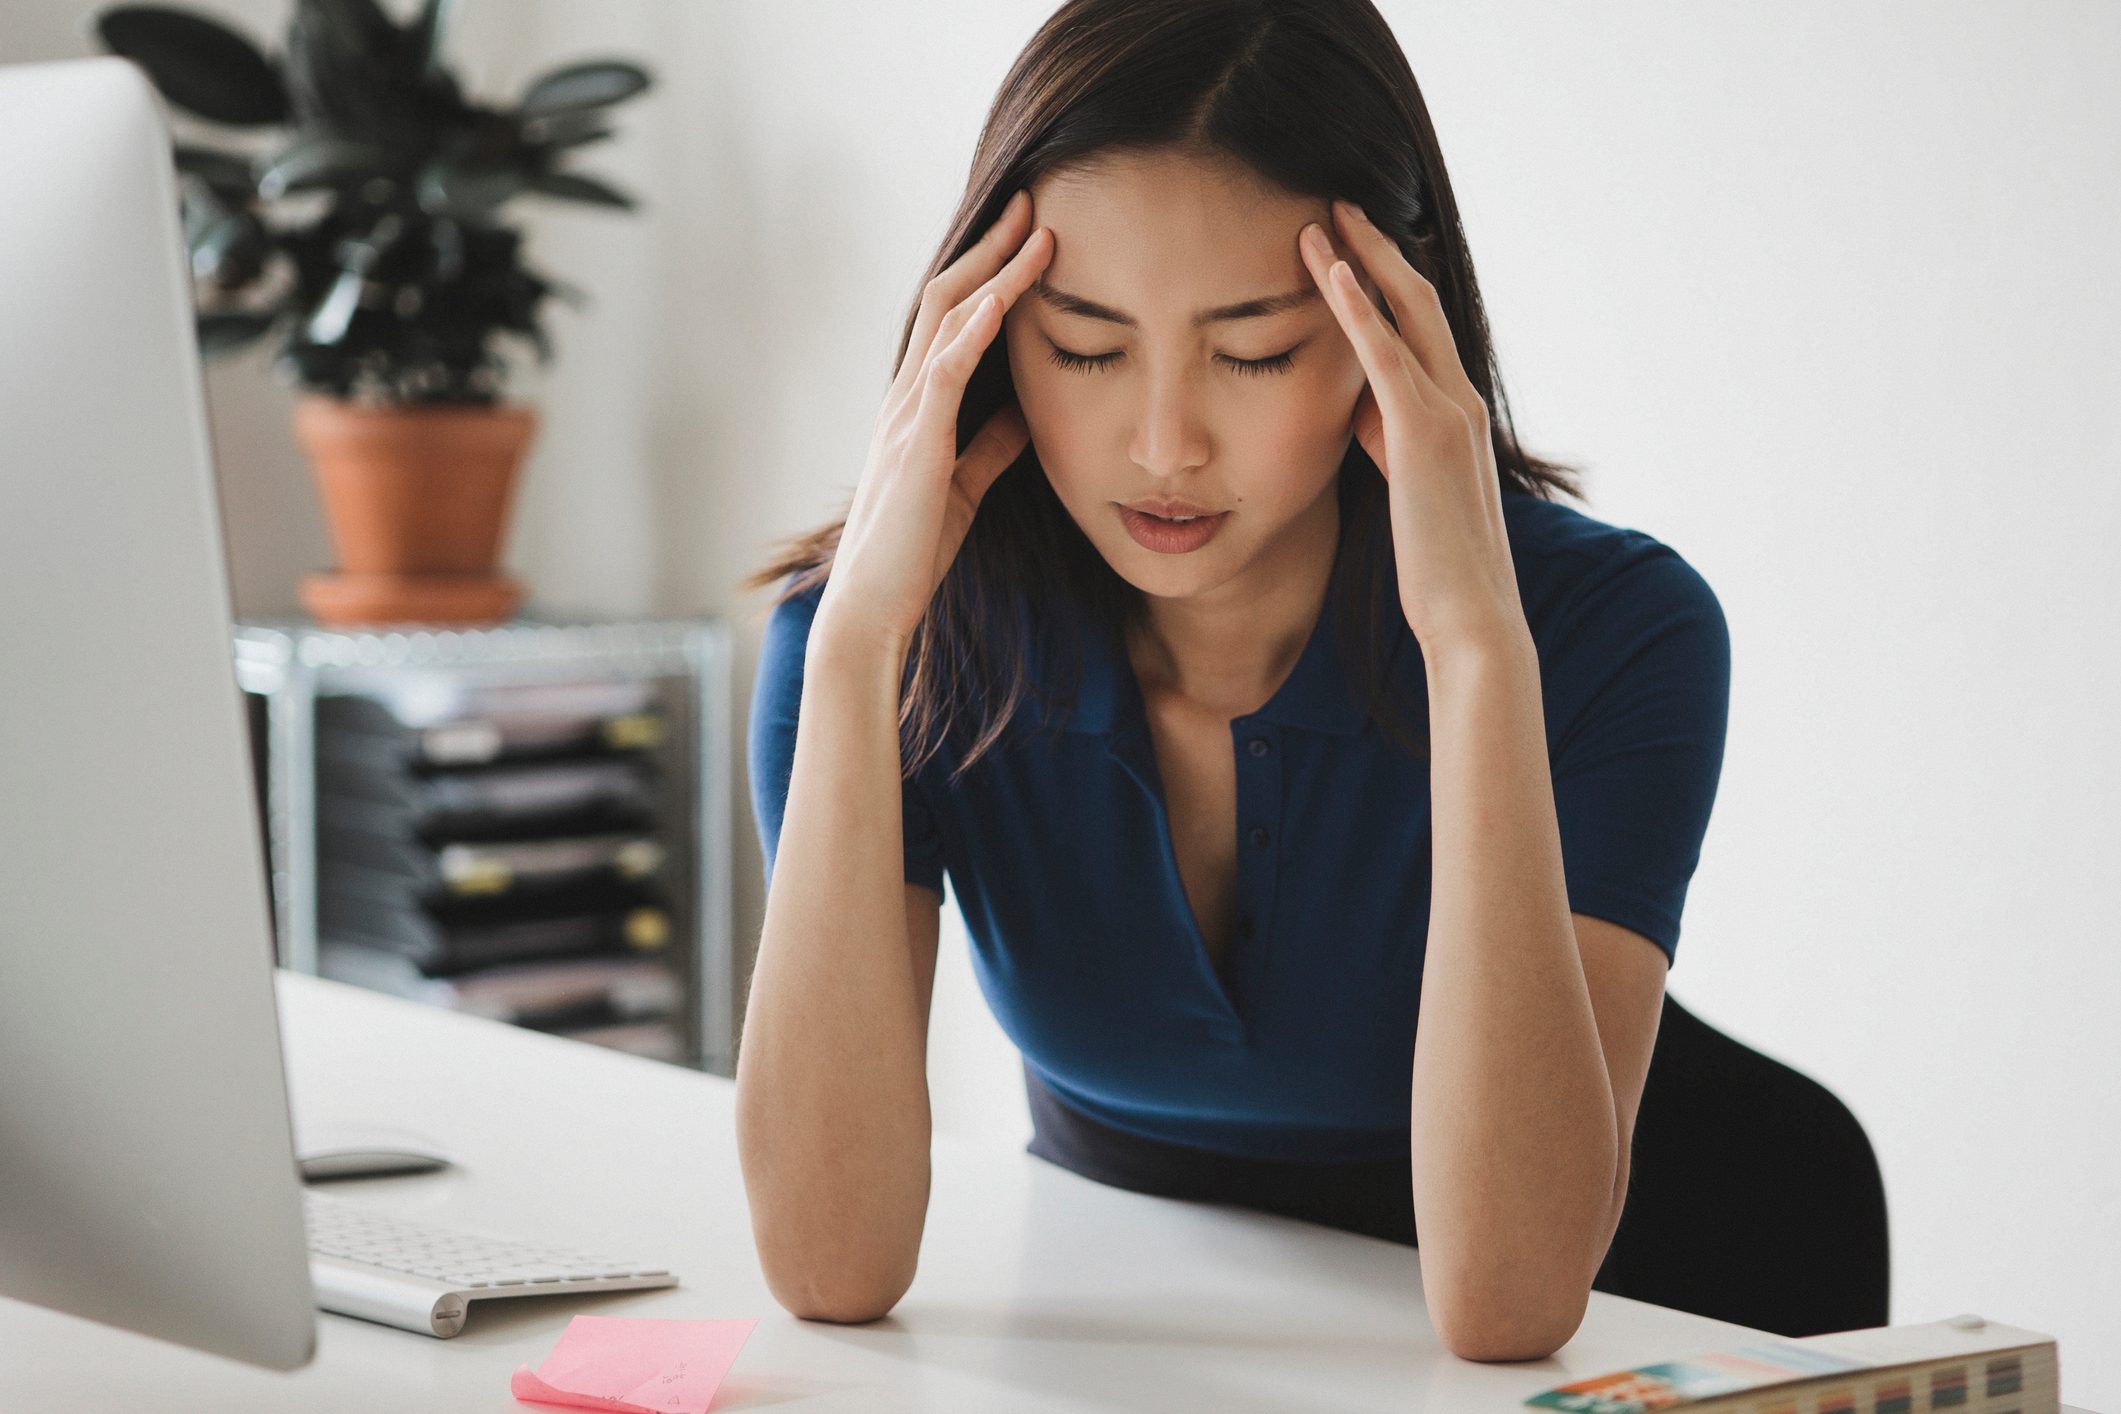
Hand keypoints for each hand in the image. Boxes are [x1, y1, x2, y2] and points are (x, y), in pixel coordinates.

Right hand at [816, 189, 1054, 652]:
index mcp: (918, 406)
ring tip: (1036, 231)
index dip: (988, 272)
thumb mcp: (967, 485)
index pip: (951, 319)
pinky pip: (945, 373)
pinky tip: (1003, 298)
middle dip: (991, 248)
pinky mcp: (918, 445)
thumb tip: (1026, 410)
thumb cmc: (914, 551)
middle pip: (947, 298)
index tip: (1027, 235)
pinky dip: (974, 331)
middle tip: (1032, 203)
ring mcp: (907, 417)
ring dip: (994, 272)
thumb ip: (992, 443)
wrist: (872, 606)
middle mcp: (906, 398)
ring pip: (947, 320)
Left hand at [1297, 200, 1524, 651]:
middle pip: (1418, 300)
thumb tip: (1359, 412)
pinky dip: (1358, 308)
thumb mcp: (1407, 490)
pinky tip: (1329, 269)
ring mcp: (1446, 413)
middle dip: (1377, 248)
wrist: (1472, 617)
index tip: (1353, 243)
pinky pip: (1385, 356)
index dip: (1389, 281)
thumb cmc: (1438, 569)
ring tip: (1322, 216)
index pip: (1423, 329)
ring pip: (1403, 312)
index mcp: (1456, 415)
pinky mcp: (1421, 434)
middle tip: (1338, 204)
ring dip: (1361, 259)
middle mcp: (1459, 401)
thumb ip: (1389, 443)